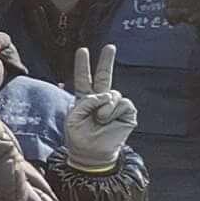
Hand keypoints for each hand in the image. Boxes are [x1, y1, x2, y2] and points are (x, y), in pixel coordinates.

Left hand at [57, 47, 138, 170]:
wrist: (91, 154)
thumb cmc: (79, 137)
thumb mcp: (73, 117)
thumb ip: (85, 102)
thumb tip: (105, 95)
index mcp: (85, 99)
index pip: (84, 79)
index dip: (83, 65)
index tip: (83, 50)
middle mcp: (100, 100)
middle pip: (104, 76)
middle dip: (107, 61)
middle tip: (110, 46)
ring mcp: (114, 106)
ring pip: (112, 93)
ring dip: (104, 106)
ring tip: (99, 119)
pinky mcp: (127, 112)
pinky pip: (122, 103)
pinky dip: (113, 111)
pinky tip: (108, 120)